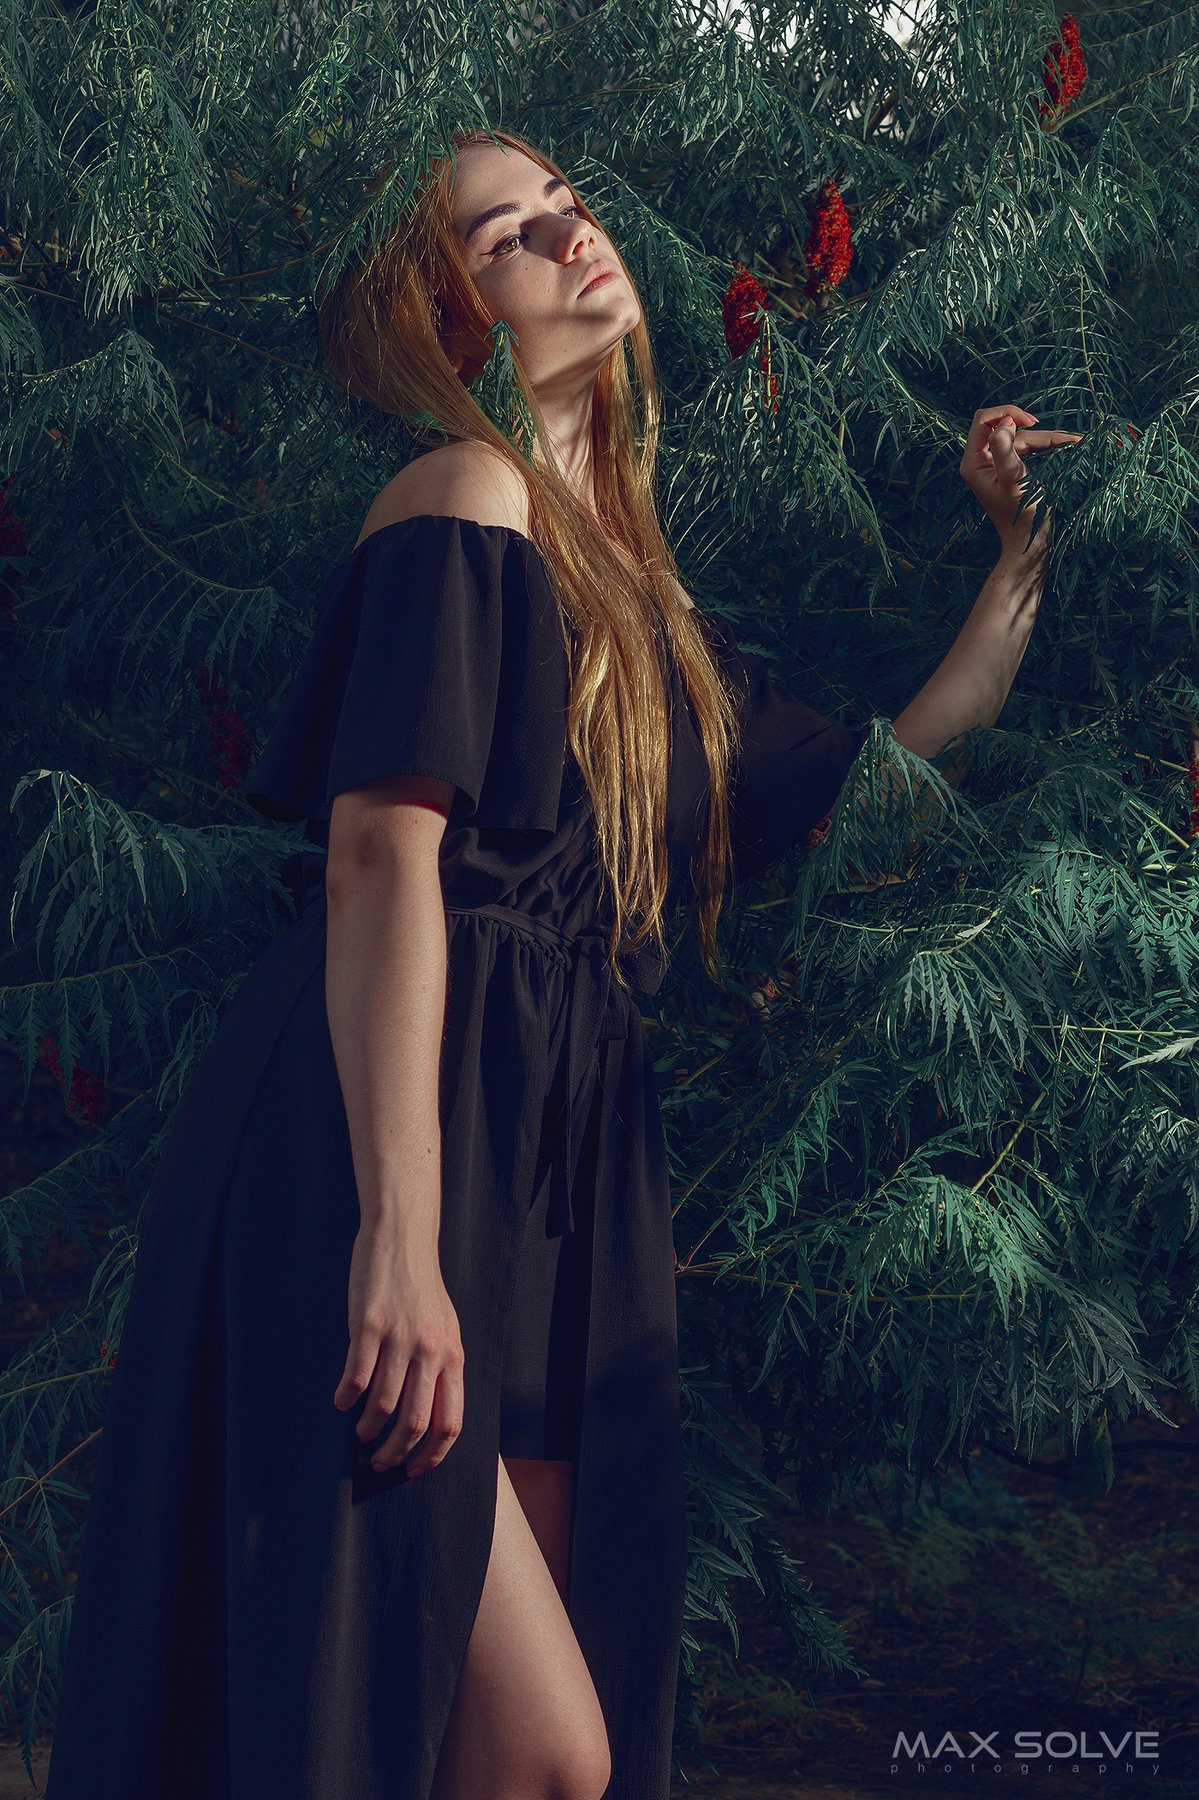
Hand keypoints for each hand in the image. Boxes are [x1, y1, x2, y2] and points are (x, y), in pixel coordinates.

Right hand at [333, 1219, 464, 1476]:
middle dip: (395, 1453)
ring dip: (367, 1428)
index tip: (413, 1469)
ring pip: (383, 1404)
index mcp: (452, 1355)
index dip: (431, 1454)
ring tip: (359, 1432)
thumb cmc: (422, 1288)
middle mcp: (430, 1350)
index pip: (450, 1421)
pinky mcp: (369, 1325)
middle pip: (416, 1422)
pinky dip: (347, 1397)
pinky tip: (341, 1401)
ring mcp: (399, 1338)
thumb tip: (430, 1415)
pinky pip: (357, 1375)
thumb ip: (441, 1366)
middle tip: (377, 1461)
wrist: (402, 1238)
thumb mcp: (445, 1328)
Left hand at [959, 404, 1083, 557]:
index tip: (1031, 423)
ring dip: (1049, 440)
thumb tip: (1003, 424)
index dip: (1006, 413)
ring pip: (1024, 439)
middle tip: (1065, 442)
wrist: (1029, 542)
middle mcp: (982, 460)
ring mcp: (998, 464)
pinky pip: (1030, 449)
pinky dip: (1049, 447)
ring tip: (1076, 444)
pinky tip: (1070, 446)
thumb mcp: (1013, 481)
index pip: (983, 420)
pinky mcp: (1013, 469)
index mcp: (973, 462)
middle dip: (1036, 432)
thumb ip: (1004, 452)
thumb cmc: (1021, 516)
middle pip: (1008, 429)